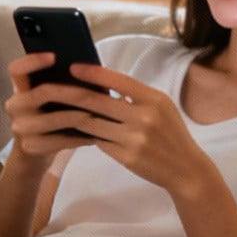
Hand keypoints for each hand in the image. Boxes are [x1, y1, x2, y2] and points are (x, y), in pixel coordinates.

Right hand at [2, 51, 103, 160]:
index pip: (16, 69)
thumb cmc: (49, 119)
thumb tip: (92, 71)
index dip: (32, 61)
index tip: (54, 56)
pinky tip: (94, 136)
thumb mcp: (50, 101)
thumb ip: (61, 85)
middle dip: (72, 93)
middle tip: (94, 94)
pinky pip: (58, 141)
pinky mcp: (29, 147)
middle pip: (42, 92)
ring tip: (98, 115)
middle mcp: (15, 106)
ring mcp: (19, 127)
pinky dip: (79, 138)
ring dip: (78, 116)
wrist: (33, 155)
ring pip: (53, 119)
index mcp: (19, 89)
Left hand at [59, 63, 216, 197]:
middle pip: (97, 101)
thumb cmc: (171, 133)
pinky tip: (73, 130)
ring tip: (57, 108)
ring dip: (73, 116)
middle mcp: (144, 117)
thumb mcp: (161, 107)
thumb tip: (101, 83)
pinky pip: (98, 141)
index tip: (72, 67)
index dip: (92, 73)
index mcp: (153, 99)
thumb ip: (135, 96)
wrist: (186, 169)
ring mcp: (134, 138)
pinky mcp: (126, 157)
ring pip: (92, 123)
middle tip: (51, 88)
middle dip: (70, 94)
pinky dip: (86, 135)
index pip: (117, 80)